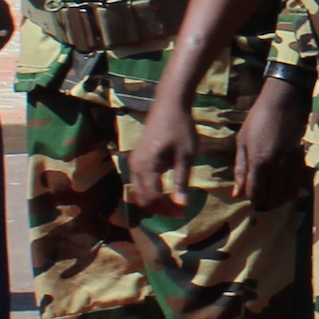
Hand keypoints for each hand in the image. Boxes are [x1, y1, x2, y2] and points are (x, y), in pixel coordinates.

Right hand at [124, 100, 197, 216]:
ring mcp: (133, 163)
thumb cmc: (181, 128)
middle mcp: (135, 167)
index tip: (183, 213)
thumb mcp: (186, 156)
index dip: (167, 209)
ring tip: (173, 204)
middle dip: (159, 209)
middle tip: (179, 211)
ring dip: (153, 202)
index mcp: (147, 166)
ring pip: (138, 192)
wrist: (169, 106)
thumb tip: (181, 206)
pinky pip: (138, 183)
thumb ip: (181, 181)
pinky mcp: (135, 160)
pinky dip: (149, 192)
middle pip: (142, 199)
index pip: (153, 197)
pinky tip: (164, 192)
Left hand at [233, 75, 309, 206]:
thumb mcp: (242, 142)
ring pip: (288, 194)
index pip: (256, 193)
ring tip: (271, 193)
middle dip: (265, 201)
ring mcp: (291, 164)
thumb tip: (237, 193)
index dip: (251, 198)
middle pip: (273, 197)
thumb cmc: (258, 119)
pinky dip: (290, 189)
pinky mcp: (300, 159)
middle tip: (259, 195)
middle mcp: (277, 167)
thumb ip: (240, 169)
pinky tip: (283, 185)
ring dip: (279, 198)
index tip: (247, 194)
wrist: (284, 101)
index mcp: (259, 162)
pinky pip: (297, 183)